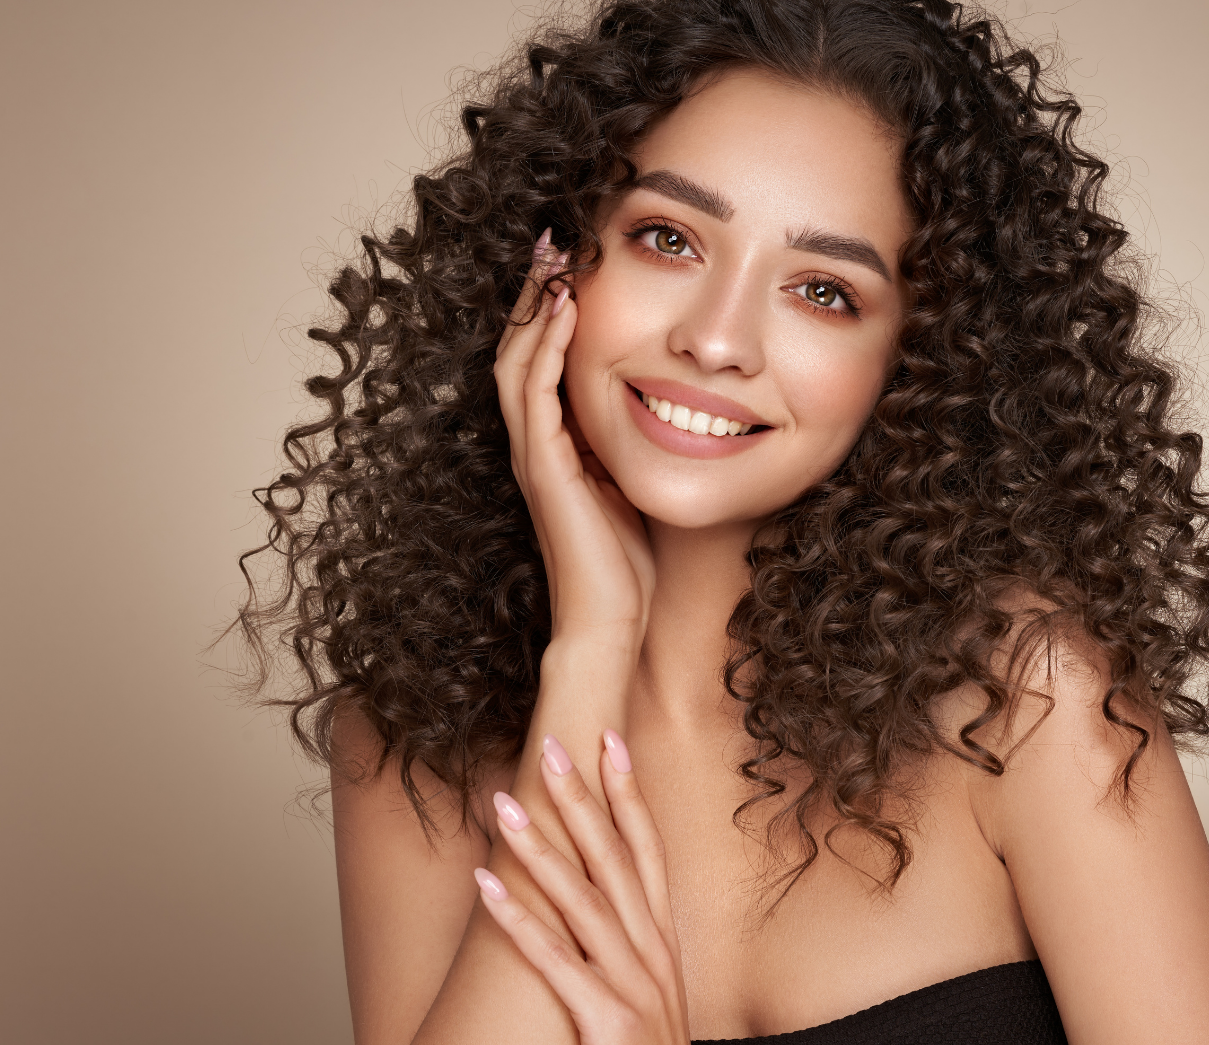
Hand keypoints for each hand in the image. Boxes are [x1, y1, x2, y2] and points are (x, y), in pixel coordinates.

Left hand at [474, 731, 689, 1044]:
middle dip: (584, 800)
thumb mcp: (647, 994)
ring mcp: (635, 987)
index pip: (649, 852)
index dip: (629, 795)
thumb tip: (595, 902)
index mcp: (664, 944)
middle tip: (551, 747)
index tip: (610, 741)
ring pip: (584, 900)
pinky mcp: (607, 1022)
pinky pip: (556, 960)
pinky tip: (487, 884)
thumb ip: (626, 949)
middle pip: (617, 861)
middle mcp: (655, 955)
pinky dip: (519, 918)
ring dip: (542, 847)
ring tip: (505, 804)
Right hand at [494, 229, 654, 646]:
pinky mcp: (543, 470)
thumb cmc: (630, 562)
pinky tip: (564, 312)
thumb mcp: (636, 484)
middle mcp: (534, 444)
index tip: (572, 263)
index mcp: (555, 445)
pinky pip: (534, 395)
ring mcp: (533, 456)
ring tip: (552, 260)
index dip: (549, 312)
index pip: (539, 361)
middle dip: (531, 294)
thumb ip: (637, 444)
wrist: (614, 621)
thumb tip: (676, 406)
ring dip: (532, 308)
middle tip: (552, 242)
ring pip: (514, 362)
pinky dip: (544, 348)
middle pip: (515, 349)